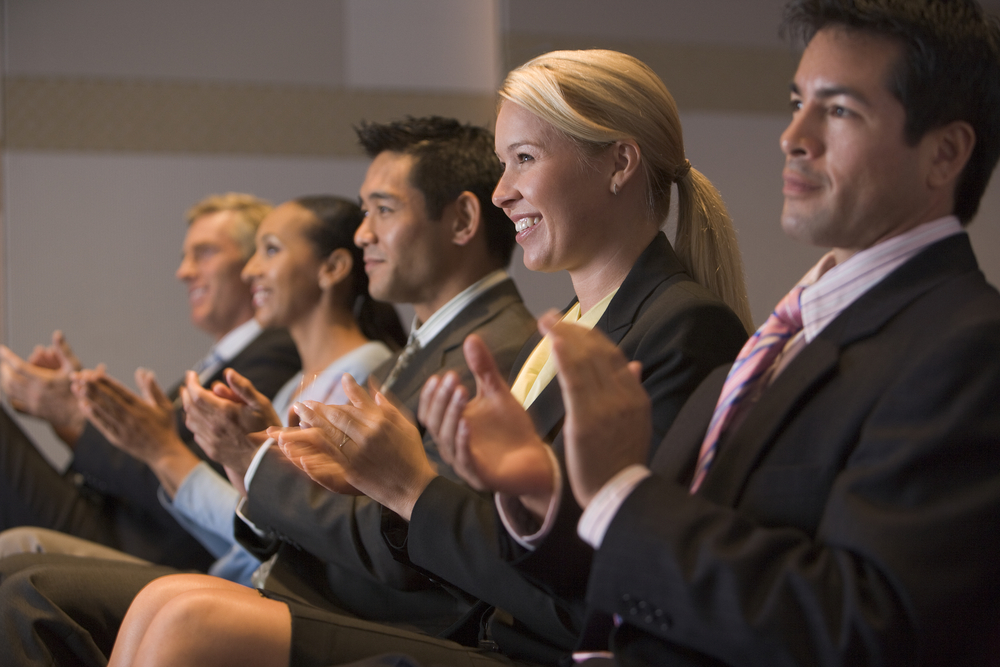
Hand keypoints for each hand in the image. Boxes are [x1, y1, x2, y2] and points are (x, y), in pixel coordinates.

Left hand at [1, 331, 86, 443]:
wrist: (80, 415)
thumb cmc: (78, 389)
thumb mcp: (74, 367)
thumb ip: (63, 350)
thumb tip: (57, 334)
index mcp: (43, 380)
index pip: (18, 365)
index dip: (7, 356)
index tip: (1, 349)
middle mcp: (35, 392)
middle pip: (10, 378)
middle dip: (4, 367)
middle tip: (3, 361)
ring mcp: (32, 403)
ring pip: (10, 390)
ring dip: (4, 380)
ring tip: (4, 372)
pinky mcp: (32, 411)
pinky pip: (14, 403)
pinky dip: (9, 395)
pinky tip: (10, 389)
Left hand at [71, 366, 186, 465]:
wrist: (165, 453)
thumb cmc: (166, 428)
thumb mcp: (165, 406)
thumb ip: (153, 389)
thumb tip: (144, 372)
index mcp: (141, 407)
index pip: (120, 391)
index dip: (106, 381)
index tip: (94, 372)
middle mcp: (130, 416)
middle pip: (108, 399)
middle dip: (92, 387)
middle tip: (78, 376)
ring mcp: (122, 428)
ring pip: (103, 410)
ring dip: (88, 398)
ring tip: (76, 388)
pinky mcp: (117, 438)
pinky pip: (102, 425)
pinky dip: (92, 415)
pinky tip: (83, 406)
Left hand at [180, 368, 280, 475]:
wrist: (267, 462)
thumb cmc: (267, 430)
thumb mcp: (261, 404)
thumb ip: (243, 388)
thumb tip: (228, 373)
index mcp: (224, 412)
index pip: (196, 394)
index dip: (191, 382)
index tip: (191, 374)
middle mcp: (213, 427)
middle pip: (189, 406)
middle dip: (187, 392)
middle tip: (189, 384)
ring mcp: (210, 440)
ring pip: (190, 420)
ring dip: (188, 407)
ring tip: (193, 399)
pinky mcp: (212, 450)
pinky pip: (196, 433)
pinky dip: (194, 422)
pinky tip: (201, 419)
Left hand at [272, 374, 435, 520]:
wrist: (414, 488)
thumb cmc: (413, 456)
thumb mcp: (406, 426)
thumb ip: (389, 407)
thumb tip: (374, 389)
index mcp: (382, 422)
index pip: (358, 403)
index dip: (346, 391)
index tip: (339, 380)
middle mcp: (369, 434)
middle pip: (338, 416)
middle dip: (318, 407)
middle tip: (304, 402)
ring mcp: (358, 452)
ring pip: (329, 431)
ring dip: (311, 419)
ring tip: (299, 412)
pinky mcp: (351, 468)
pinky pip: (328, 452)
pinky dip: (314, 441)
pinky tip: (304, 433)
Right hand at [418, 334, 553, 509]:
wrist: (537, 459)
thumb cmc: (512, 429)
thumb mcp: (496, 392)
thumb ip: (483, 369)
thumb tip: (471, 338)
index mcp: (451, 426)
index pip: (429, 411)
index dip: (431, 394)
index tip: (440, 375)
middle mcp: (452, 445)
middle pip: (434, 422)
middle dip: (441, 399)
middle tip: (452, 379)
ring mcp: (464, 462)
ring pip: (446, 439)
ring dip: (451, 414)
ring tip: (461, 392)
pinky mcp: (479, 476)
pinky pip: (464, 459)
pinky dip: (463, 440)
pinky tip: (466, 422)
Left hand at [546, 311, 648, 508]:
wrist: (618, 495)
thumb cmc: (621, 461)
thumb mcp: (636, 424)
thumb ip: (632, 392)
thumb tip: (636, 365)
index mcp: (636, 396)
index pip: (613, 355)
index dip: (590, 336)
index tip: (571, 324)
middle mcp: (624, 397)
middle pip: (598, 353)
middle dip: (573, 329)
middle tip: (550, 316)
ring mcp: (606, 408)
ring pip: (586, 362)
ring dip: (565, 336)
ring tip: (546, 321)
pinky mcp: (586, 421)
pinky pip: (576, 383)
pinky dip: (566, 358)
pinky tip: (555, 341)